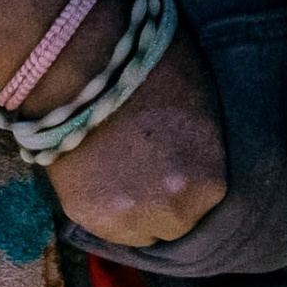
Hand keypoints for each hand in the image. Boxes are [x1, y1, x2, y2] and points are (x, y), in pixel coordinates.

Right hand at [0, 0, 228, 251]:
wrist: (77, 55)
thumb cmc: (145, 61)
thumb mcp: (199, 98)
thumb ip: (203, 142)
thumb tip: (199, 156)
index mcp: (209, 174)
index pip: (207, 199)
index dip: (187, 178)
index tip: (172, 158)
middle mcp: (173, 203)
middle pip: (175, 223)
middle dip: (162, 199)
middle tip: (143, 166)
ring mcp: (128, 214)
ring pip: (139, 232)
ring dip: (132, 209)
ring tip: (117, 170)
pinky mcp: (87, 214)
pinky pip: (104, 227)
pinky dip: (102, 205)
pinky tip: (96, 172)